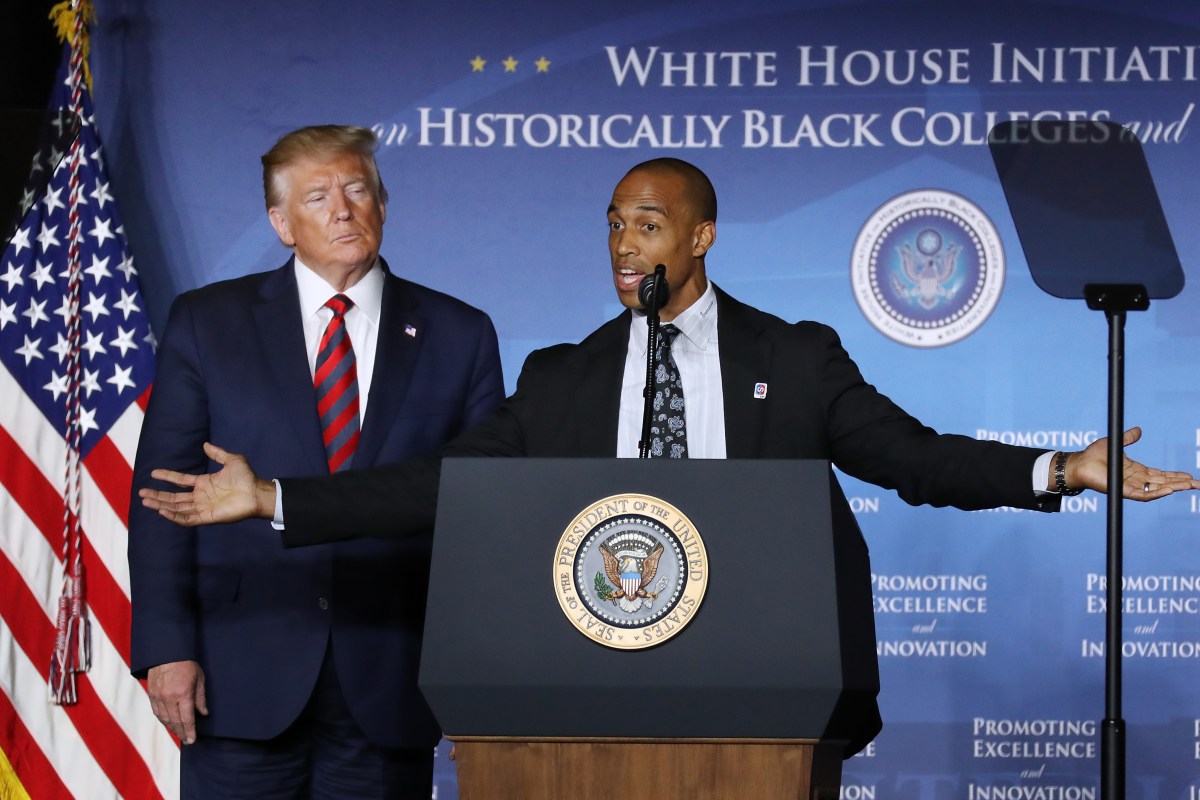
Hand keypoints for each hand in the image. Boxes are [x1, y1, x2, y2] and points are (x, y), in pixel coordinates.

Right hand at [139, 442, 275, 525]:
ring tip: (145, 501)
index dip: (167, 477)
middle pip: (174, 497)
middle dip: (158, 495)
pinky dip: (174, 517)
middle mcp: (200, 496)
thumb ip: (218, 453)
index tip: (153, 473)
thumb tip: (205, 445)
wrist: (256, 492)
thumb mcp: (232, 460)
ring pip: (177, 508)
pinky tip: (162, 511)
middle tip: (141, 492)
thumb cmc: (247, 477)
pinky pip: (187, 519)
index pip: (180, 480)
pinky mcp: (207, 517)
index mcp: (204, 483)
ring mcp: (203, 507)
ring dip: (161, 505)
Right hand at [147, 660, 207, 743]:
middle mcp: (169, 697)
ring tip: (180, 734)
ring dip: (172, 728)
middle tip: (187, 740)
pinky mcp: (151, 695)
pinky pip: (157, 712)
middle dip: (182, 732)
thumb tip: (203, 713)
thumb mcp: (199, 678)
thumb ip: (200, 698)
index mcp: (183, 693)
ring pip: (165, 719)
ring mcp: (158, 697)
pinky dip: (163, 720)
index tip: (192, 740)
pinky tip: (169, 724)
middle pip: (175, 722)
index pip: (187, 718)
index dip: (190, 731)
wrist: (166, 652)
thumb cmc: (186, 664)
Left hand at [1064, 427, 1199, 500]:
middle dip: (1182, 484)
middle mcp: (1136, 480)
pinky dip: (1156, 493)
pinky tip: (1169, 490)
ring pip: (1157, 490)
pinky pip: (1143, 495)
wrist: (1079, 463)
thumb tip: (1139, 430)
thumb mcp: (1115, 443)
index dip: (1175, 476)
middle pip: (1164, 483)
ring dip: (1174, 487)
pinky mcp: (1123, 491)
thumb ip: (1128, 438)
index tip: (1190, 476)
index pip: (1161, 475)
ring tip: (1190, 486)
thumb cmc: (1093, 455)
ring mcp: (1130, 487)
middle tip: (1198, 484)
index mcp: (1136, 470)